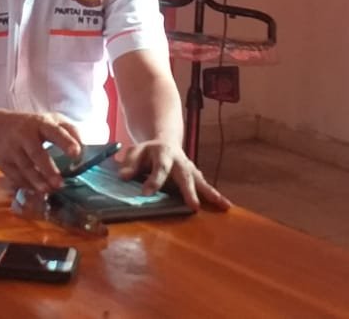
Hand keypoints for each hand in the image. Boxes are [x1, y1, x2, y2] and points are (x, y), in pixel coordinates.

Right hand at [0, 109, 81, 194]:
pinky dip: (26, 185)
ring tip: (48, 190)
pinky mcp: (2, 161)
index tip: (76, 153)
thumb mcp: (49, 119)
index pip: (54, 131)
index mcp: (40, 123)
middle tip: (60, 183)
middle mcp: (24, 135)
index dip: (66, 142)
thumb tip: (84, 148)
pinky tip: (36, 191)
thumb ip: (69, 130)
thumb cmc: (30, 124)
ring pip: (25, 167)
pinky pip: (15, 176)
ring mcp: (11, 148)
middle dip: (48, 169)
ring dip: (37, 181)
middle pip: (37, 153)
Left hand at [116, 141, 231, 211]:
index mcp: (163, 153)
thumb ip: (129, 163)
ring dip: (211, 194)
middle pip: (185, 176)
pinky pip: (205, 186)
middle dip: (189, 192)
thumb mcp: (135, 152)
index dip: (153, 181)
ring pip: (201, 181)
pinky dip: (215, 196)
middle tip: (194, 206)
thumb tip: (123, 176)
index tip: (146, 194)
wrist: (165, 142)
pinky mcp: (195, 176)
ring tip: (223, 205)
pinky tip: (225, 206)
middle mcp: (180, 161)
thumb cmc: (148, 151)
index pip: (159, 168)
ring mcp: (189, 168)